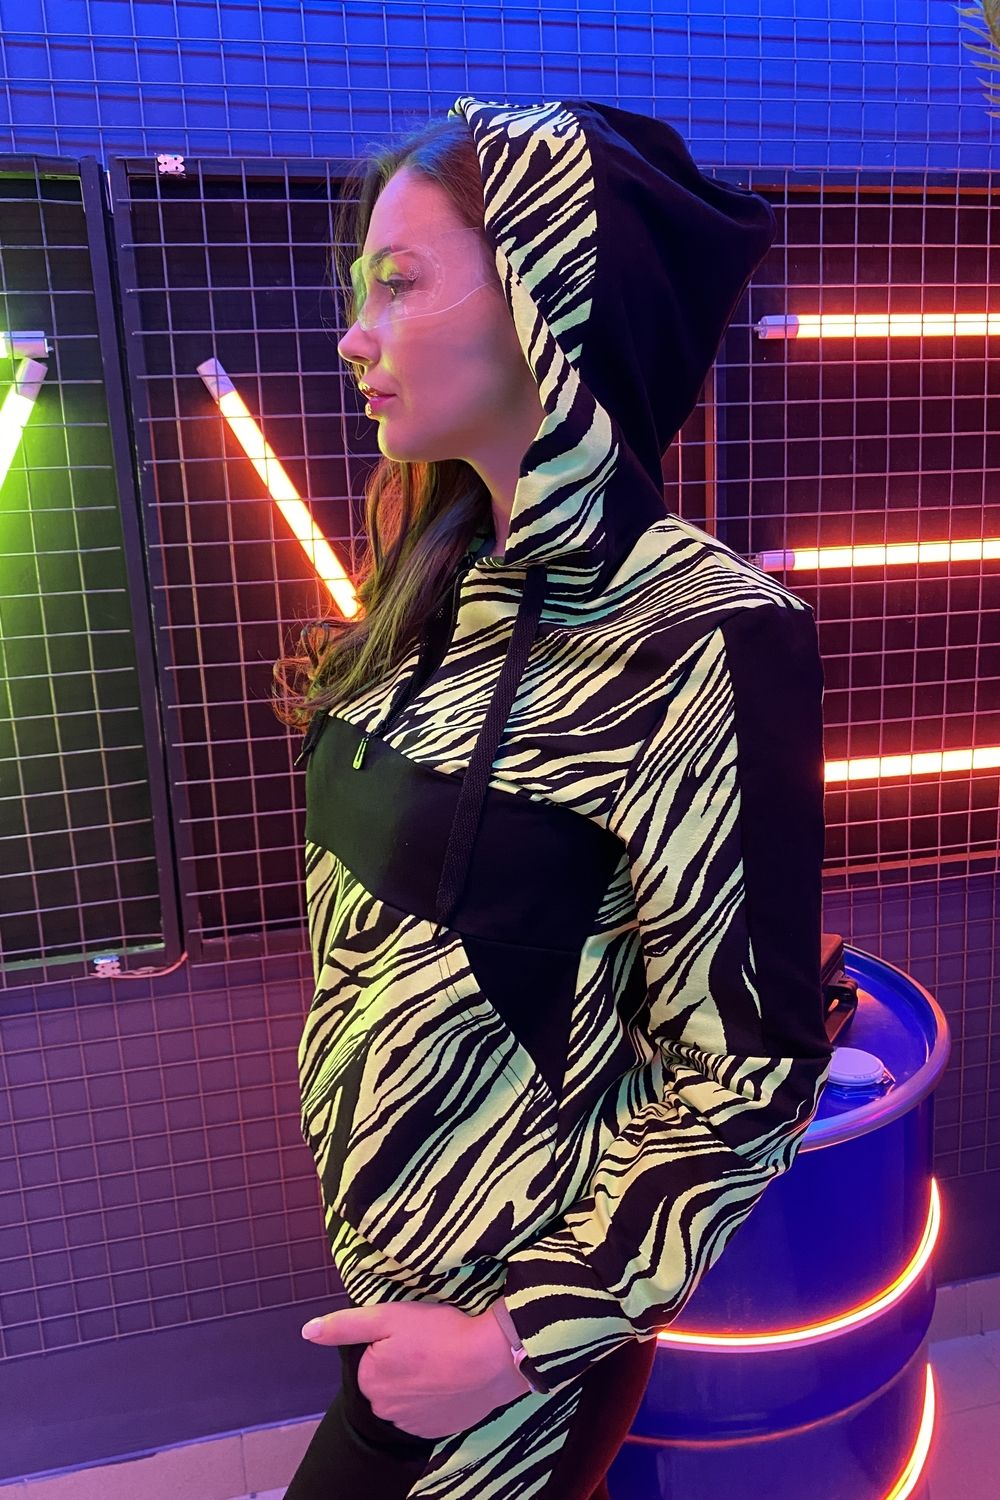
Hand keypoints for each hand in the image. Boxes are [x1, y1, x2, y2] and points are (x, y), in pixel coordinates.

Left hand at [301, 1299, 534, 1438]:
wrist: (491, 1360)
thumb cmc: (440, 1332)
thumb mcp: (389, 1316)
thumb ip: (346, 1325)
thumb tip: (307, 1332)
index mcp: (368, 1381)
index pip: (368, 1359)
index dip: (389, 1342)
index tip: (411, 1332)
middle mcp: (384, 1411)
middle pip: (385, 1380)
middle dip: (400, 1363)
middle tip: (427, 1343)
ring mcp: (411, 1425)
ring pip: (405, 1397)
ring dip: (417, 1382)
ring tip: (440, 1360)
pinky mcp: (437, 1432)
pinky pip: (426, 1412)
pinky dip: (434, 1398)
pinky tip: (449, 1380)